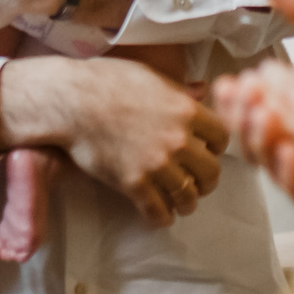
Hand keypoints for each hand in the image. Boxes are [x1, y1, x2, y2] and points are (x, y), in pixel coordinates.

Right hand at [0, 56, 226, 226]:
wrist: (71, 100)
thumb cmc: (107, 81)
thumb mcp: (150, 77)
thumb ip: (179, 91)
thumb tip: (201, 90)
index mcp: (185, 110)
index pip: (221, 137)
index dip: (215, 146)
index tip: (206, 151)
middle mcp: (178, 139)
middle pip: (211, 172)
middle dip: (206, 180)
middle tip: (197, 183)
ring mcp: (157, 164)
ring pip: (188, 197)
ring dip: (186, 202)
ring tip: (179, 203)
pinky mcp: (134, 183)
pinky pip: (159, 211)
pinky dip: (161, 217)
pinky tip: (158, 214)